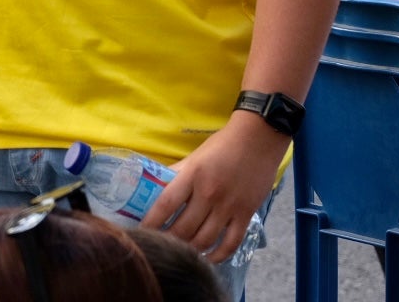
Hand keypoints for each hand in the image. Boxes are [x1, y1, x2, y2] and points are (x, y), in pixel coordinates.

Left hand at [140, 112, 284, 260]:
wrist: (257, 140)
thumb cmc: (221, 146)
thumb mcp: (193, 156)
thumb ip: (176, 173)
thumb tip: (154, 186)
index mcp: (191, 175)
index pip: (165, 204)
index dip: (151, 222)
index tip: (140, 231)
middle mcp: (209, 194)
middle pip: (184, 227)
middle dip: (168, 240)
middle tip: (159, 246)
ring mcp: (229, 207)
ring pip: (205, 239)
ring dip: (190, 250)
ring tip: (179, 253)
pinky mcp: (247, 214)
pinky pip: (231, 242)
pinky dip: (218, 255)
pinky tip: (207, 258)